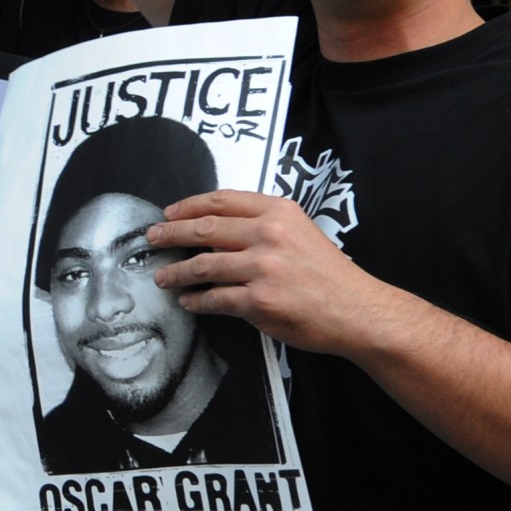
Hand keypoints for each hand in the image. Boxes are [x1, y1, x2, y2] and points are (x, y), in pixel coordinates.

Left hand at [149, 191, 391, 354]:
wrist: (358, 310)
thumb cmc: (328, 273)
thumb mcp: (300, 232)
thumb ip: (262, 224)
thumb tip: (213, 229)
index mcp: (279, 212)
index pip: (222, 200)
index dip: (189, 205)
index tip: (169, 212)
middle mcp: (269, 235)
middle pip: (204, 228)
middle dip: (171, 234)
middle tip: (152, 239)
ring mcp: (264, 268)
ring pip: (203, 265)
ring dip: (176, 272)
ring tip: (162, 277)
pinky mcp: (260, 301)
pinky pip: (215, 299)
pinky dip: (196, 301)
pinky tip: (188, 301)